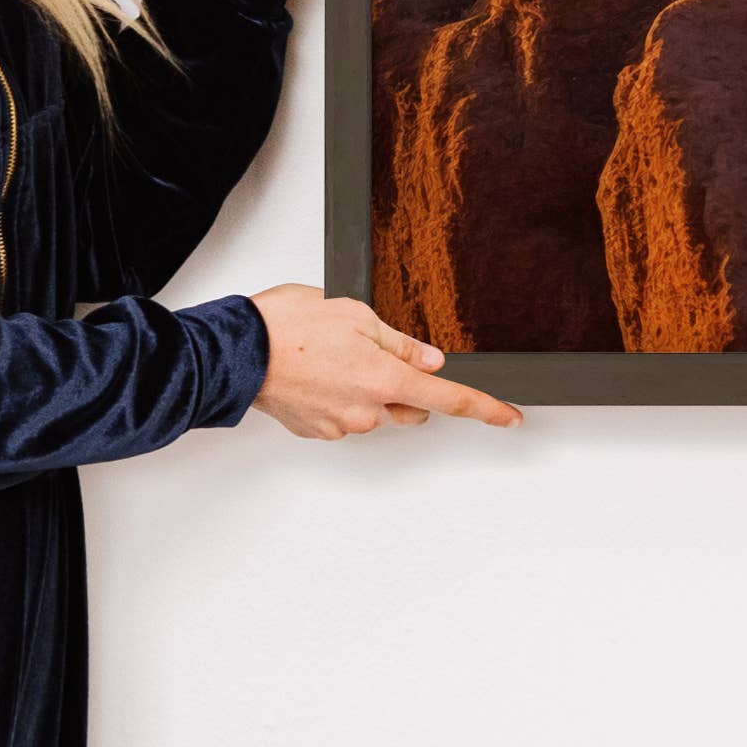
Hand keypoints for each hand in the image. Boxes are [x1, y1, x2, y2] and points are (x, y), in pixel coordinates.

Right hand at [246, 287, 521, 437]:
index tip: (509, 418)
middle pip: (410, 406)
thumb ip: (400, 343)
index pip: (448, 398)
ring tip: (335, 354)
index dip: (484, 408)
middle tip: (376, 350)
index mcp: (384, 380)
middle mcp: (366, 412)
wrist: (236, 351)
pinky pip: (345, 415)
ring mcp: (340, 426)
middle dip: (407, 385)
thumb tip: (431, 360)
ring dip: (369, 388)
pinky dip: (341, 396)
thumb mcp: (358, 315)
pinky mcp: (316, 430)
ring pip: (375, 411)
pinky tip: (319, 371)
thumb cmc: (289, 325)